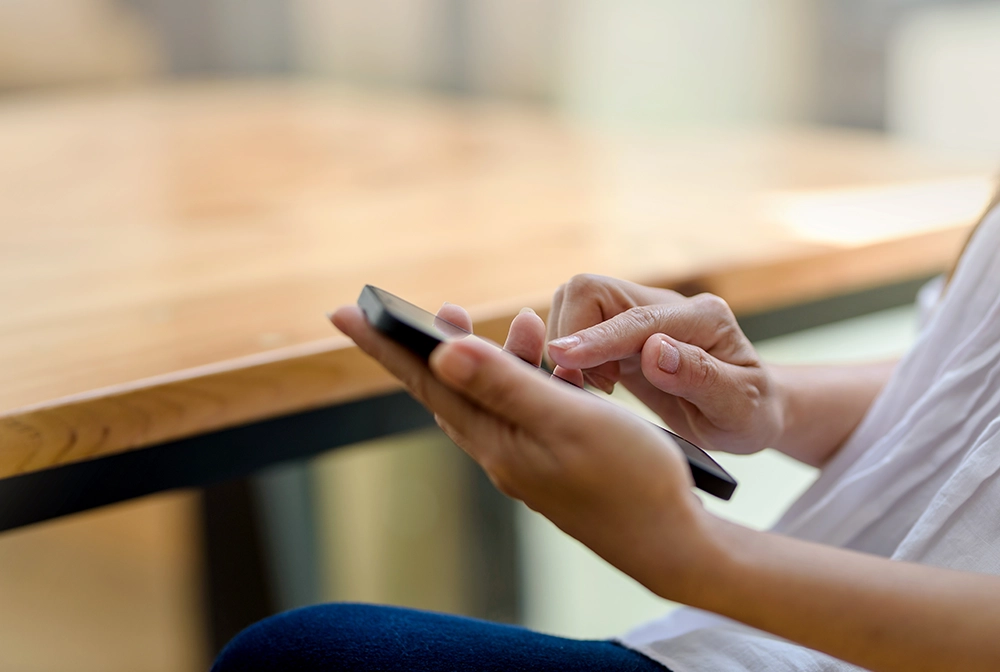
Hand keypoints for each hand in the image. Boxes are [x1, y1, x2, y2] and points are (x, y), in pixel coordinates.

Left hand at [331, 303, 718, 601]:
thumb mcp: (566, 420)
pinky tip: (554, 366)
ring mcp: (523, 458)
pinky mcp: (549, 461)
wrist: (671, 541)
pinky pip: (522, 411)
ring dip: (498, 357)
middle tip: (443, 307)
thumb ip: (505, 385)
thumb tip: (442, 351)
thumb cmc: (628, 479)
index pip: (425, 381)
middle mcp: (499, 451)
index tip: (344, 314)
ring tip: (524, 325)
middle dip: (439, 344)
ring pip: (491, 397)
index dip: (384, 345)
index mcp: (494, 440)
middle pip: (450, 387)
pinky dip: (530, 380)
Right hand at [546, 274, 783, 453]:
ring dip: (572, 346)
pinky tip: (600, 383)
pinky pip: (578, 326)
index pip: (634, 318)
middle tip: (600, 385)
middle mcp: (667, 305)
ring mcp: (641, 315)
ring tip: (604, 386)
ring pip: (576, 303)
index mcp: (703, 316)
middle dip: (574, 336)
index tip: (562, 358)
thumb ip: (700, 375)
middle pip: (589, 290)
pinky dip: (573, 355)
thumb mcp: (740, 406)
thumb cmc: (749, 412)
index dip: (596, 338)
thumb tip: (654, 349)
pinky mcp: (622, 332)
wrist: (749, 412)